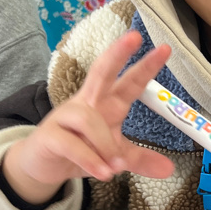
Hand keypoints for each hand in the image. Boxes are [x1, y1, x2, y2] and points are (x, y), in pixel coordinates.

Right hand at [2, 32, 173, 204]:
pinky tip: (102, 172)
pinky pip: (72, 144)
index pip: (128, 81)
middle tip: (135, 37)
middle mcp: (86, 103)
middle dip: (117, 54)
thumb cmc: (80, 150)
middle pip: (101, 72)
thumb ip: (139, 159)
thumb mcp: (114, 157)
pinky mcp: (50, 136)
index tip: (165, 49)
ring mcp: (65, 117)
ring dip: (106, 146)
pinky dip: (90, 160)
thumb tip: (169, 169)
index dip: (145, 67)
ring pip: (90, 121)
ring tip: (114, 168)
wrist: (42, 165)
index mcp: (105, 104)